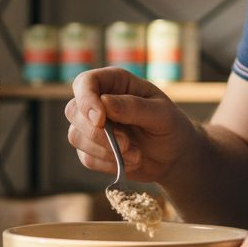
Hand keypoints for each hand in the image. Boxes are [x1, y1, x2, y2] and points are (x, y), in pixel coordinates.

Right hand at [64, 67, 195, 182]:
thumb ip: (134, 107)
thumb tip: (104, 103)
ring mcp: (91, 126)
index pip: (85, 83)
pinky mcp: (92, 149)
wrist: (174, 157)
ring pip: (76, 137)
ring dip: (105, 151)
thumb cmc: (171, 127)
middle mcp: (98, 101)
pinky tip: (131, 162)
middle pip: (73, 111)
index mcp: (115, 83)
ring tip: (136, 155)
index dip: (87, 100)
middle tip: (127, 143)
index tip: (101, 120)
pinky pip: (86, 158)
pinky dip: (108, 164)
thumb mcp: (162, 115)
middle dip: (97, 133)